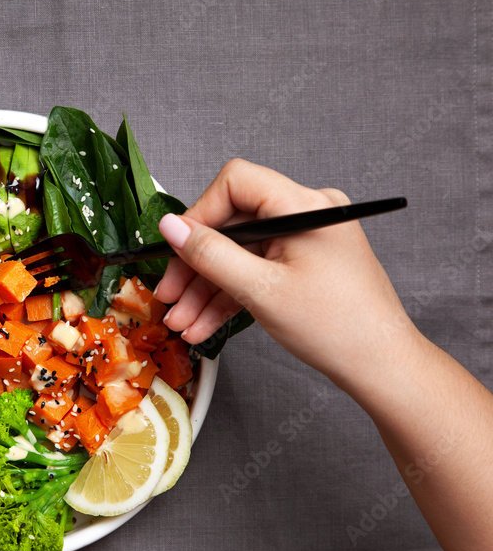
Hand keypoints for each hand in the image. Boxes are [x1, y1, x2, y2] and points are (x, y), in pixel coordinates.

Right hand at [153, 159, 418, 385]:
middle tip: (169, 294)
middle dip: (195, 264)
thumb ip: (211, 254)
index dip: (199, 214)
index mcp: (305, 206)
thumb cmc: (339, 328)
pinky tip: (204, 323)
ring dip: (206, 288)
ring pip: (239, 253)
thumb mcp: (261, 290)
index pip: (235, 184)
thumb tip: (171, 227)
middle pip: (232, 224)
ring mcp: (306, 240)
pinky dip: (229, 295)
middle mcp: (307, 214)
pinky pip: (255, 269)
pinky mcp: (303, 263)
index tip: (174, 248)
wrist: (380, 366)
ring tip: (182, 320)